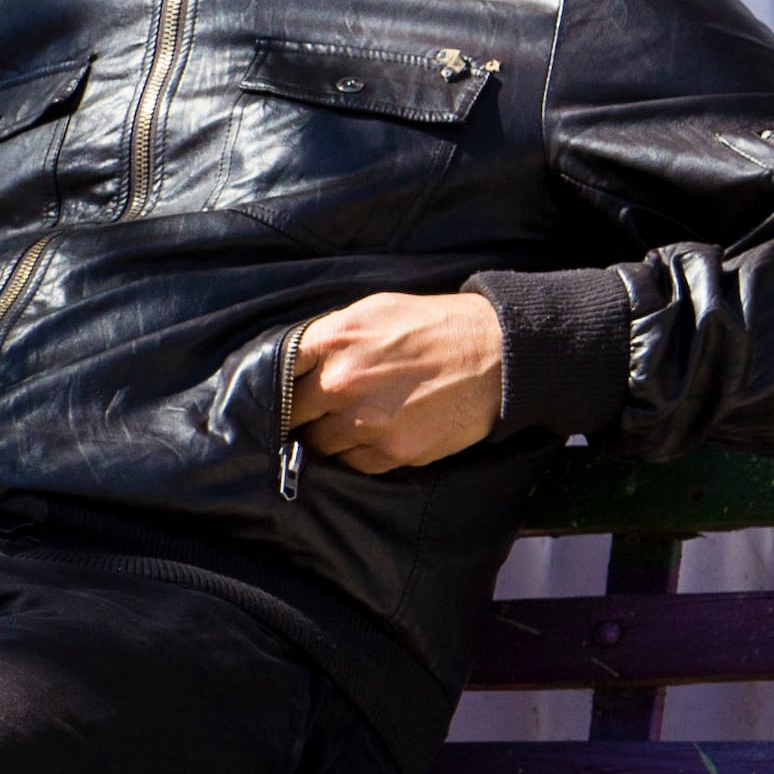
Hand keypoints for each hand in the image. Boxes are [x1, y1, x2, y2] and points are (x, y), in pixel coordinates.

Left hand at [289, 290, 507, 472]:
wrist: (498, 354)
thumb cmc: (436, 326)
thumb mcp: (375, 310)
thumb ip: (331, 335)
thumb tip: (295, 360)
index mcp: (336, 340)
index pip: (277, 369)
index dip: (275, 382)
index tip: (277, 391)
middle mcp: (343, 382)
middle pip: (291, 414)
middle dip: (296, 414)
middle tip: (307, 413)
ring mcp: (367, 421)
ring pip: (319, 444)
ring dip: (325, 436)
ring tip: (344, 424)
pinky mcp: (393, 451)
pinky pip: (354, 463)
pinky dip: (356, 453)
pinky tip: (372, 436)